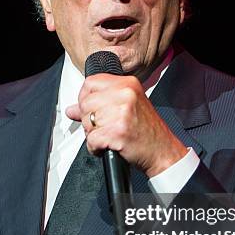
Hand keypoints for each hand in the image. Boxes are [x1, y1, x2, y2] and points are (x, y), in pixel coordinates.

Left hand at [65, 73, 187, 176]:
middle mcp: (125, 94)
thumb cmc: (147, 131)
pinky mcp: (117, 132)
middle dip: (89, 119)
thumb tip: (72, 110)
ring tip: (108, 137)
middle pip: (86, 103)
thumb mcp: (126, 108)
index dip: (84, 97)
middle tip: (103, 127)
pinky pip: (91, 140)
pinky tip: (108, 147)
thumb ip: (98, 104)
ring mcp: (121, 112)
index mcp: (127, 84)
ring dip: (92, 134)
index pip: (91, 82)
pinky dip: (95, 148)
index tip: (90, 108)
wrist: (163, 152)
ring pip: (87, 121)